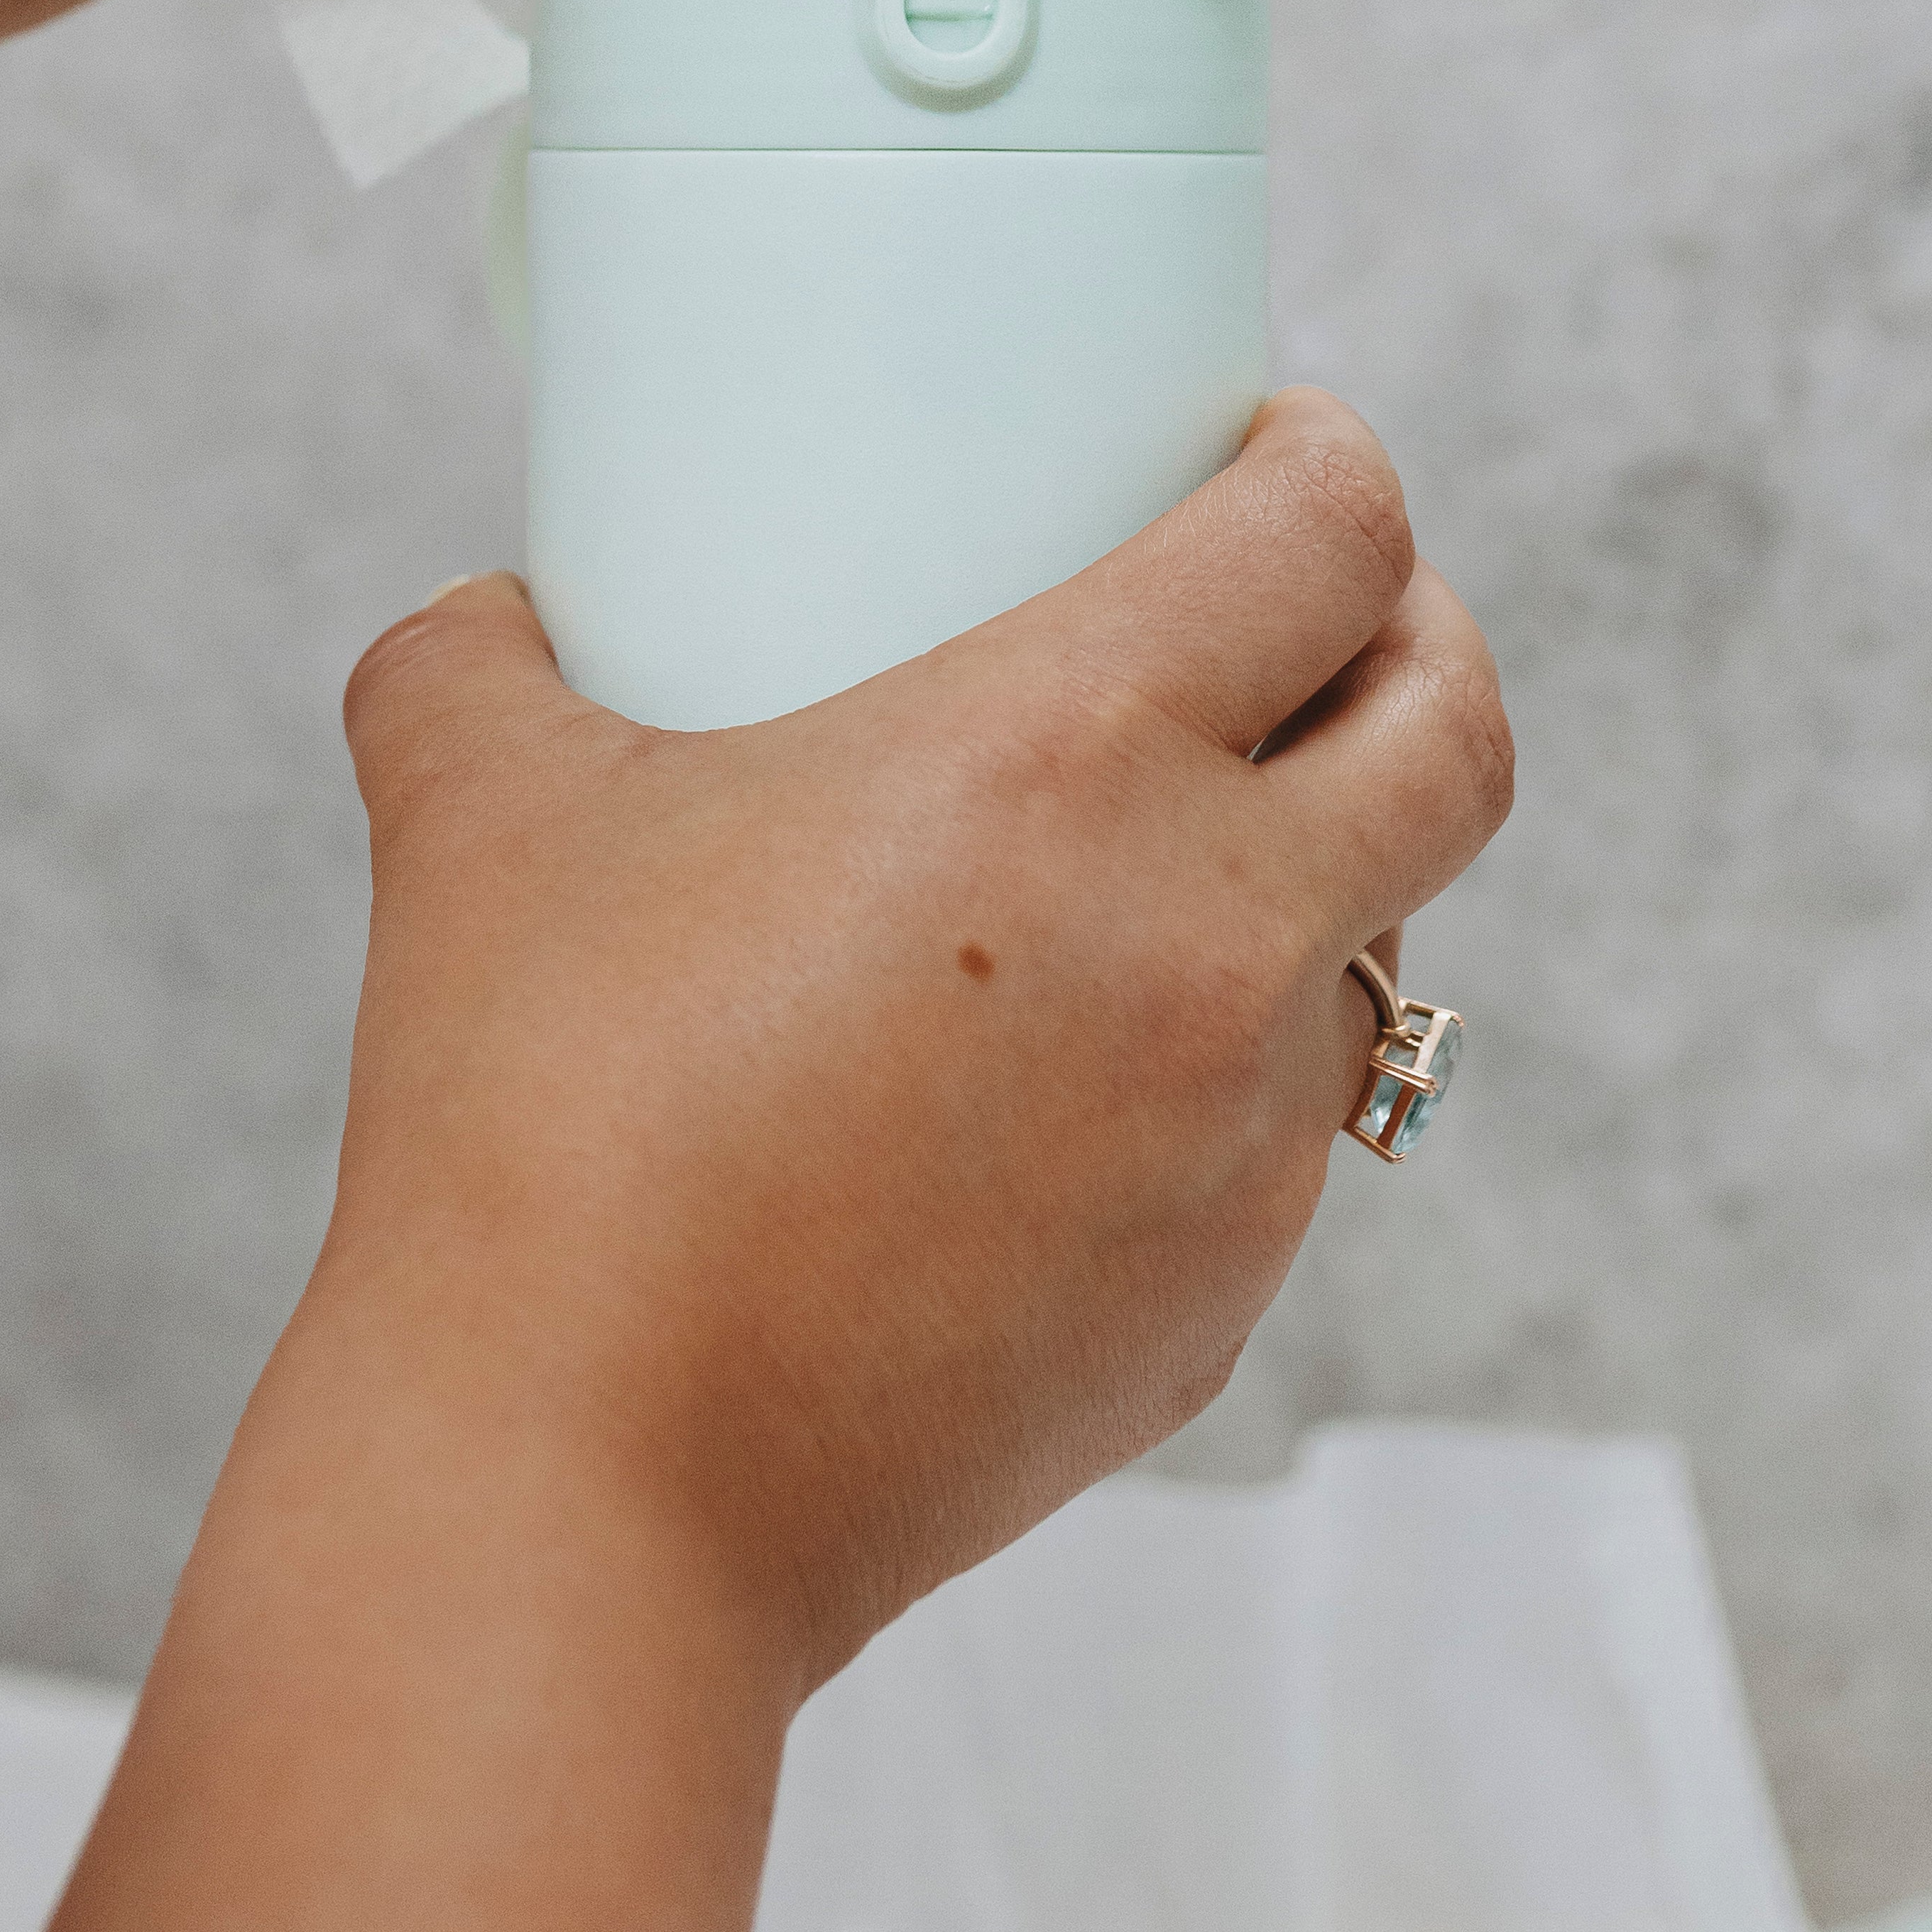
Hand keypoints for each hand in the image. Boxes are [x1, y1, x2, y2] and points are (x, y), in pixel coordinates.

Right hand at [0, 390, 1508, 1931]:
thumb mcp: (474, 809)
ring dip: (1322, 868)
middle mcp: (1213, 937)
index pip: (1335, 541)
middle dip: (1415, 642)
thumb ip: (482, 658)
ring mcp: (1243, 1148)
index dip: (1333, 464)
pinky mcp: (1218, 1311)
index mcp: (1074, 755)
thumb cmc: (538, 1123)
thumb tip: (500, 616)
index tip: (1274, 446)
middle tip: (1309, 618)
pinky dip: (1215, 1065)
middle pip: (1457, 735)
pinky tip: (1064, 1070)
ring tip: (1169, 850)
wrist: (579, 1485)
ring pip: (1383, 950)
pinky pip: (1277, 1137)